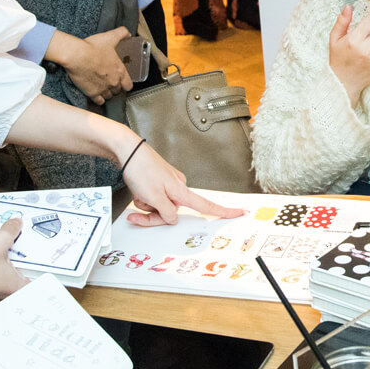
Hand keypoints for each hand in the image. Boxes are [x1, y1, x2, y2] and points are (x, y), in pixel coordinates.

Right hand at [0, 217, 27, 308]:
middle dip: (17, 271)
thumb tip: (16, 224)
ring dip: (0, 276)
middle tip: (16, 258)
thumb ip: (12, 230)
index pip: (35, 286)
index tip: (37, 266)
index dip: (36, 274)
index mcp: (15, 289)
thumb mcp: (0, 238)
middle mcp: (1, 299)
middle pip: (17, 286)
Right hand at [51, 28, 133, 104]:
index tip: (122, 81)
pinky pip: (99, 101)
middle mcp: (113, 82)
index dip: (126, 83)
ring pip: (109, 96)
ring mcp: (103, 89)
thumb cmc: (92, 47)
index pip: (129, 85)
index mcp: (120, 71)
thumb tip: (127, 33)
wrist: (76, 55)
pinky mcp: (92, 93)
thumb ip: (122, 34)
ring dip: (107, 93)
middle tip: (109, 81)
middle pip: (118, 91)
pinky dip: (98, 99)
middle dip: (115, 87)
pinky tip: (96, 93)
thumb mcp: (110, 37)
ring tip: (102, 87)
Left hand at [119, 140, 245, 226]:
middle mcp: (178, 186)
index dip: (225, 211)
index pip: (207, 205)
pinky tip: (136, 190)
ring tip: (138, 194)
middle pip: (172, 212)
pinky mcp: (158, 180)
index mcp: (181, 191)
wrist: (128, 150)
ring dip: (146, 205)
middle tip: (138, 214)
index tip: (241, 211)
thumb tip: (173, 218)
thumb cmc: (141, 170)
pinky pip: (153, 197)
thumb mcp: (153, 197)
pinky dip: (143, 198)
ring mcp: (168, 183)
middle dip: (153, 215)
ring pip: (159, 205)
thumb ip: (166, 213)